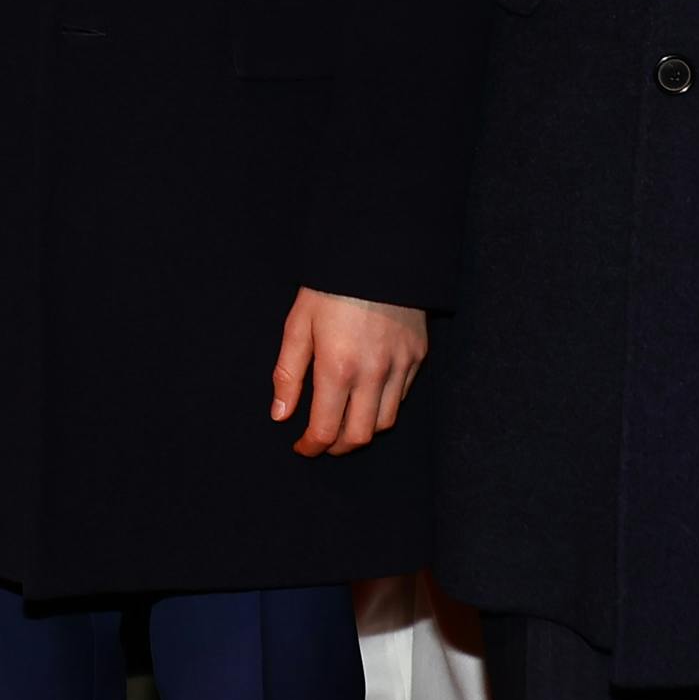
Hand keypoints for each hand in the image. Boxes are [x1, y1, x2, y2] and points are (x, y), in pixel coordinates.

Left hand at [271, 288, 426, 456]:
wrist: (377, 252)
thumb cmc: (330, 287)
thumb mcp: (298, 325)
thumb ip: (288, 374)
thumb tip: (280, 415)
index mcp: (337, 368)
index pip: (325, 430)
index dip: (311, 446)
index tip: (301, 446)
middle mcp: (372, 374)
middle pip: (359, 436)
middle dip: (337, 447)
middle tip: (322, 440)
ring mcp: (400, 366)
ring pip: (385, 422)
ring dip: (362, 430)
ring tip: (344, 422)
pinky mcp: (418, 355)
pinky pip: (402, 396)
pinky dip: (383, 406)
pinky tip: (367, 395)